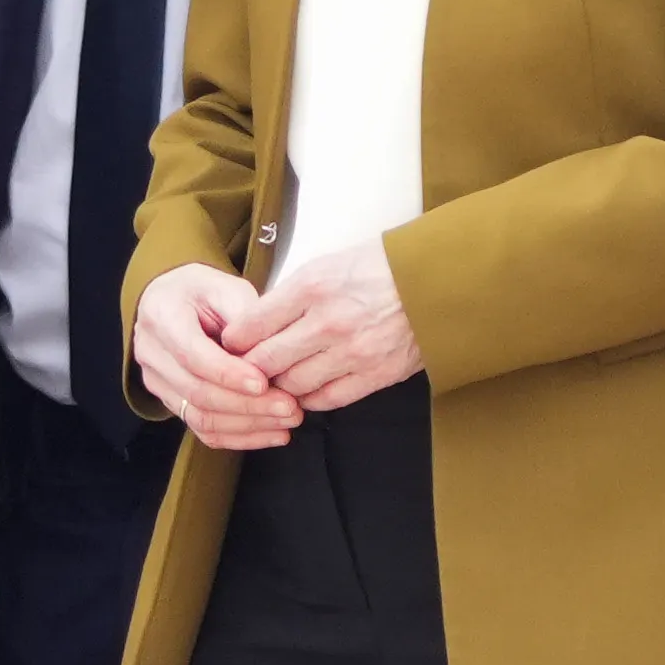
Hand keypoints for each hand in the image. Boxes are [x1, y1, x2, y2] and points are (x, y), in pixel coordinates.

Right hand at [132, 264, 305, 450]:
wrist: (172, 300)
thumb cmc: (201, 291)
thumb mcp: (226, 287)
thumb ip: (245, 317)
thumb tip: (266, 356)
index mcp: (162, 317)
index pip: (193, 355)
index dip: (229, 374)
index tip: (264, 382)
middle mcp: (152, 353)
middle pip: (197, 392)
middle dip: (248, 405)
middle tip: (288, 405)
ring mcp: (157, 381)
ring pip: (200, 417)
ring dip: (248, 424)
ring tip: (286, 420)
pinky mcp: (171, 401)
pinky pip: (203, 430)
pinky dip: (240, 437)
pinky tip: (271, 433)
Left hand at [232, 238, 421, 411]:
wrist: (434, 281)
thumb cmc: (377, 267)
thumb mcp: (325, 265)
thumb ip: (291, 294)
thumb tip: (257, 323)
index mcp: (312, 287)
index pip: (253, 324)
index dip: (234, 340)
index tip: (231, 345)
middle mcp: (328, 322)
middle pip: (267, 360)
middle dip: (249, 369)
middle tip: (243, 371)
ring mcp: (352, 352)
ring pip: (294, 384)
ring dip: (279, 386)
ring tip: (274, 382)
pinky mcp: (375, 375)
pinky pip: (328, 399)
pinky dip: (310, 399)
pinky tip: (304, 392)